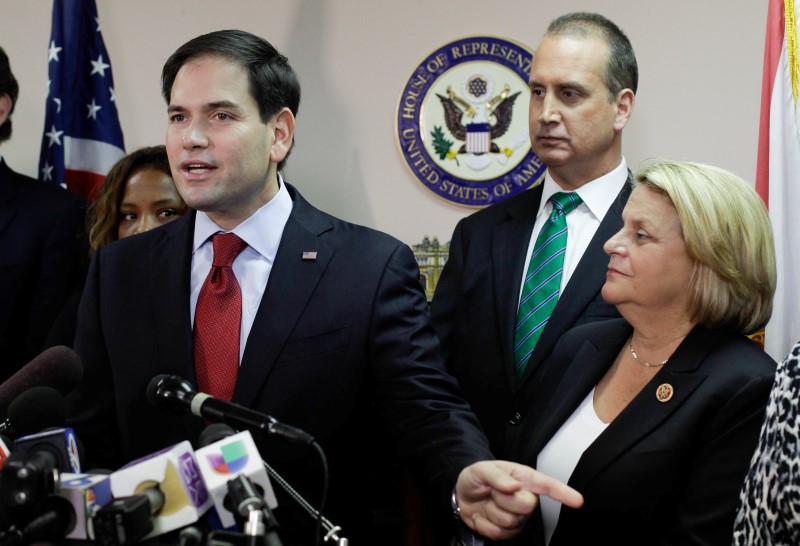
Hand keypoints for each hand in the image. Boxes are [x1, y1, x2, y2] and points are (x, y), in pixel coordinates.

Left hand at [455, 460, 582, 540]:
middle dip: (504, 499)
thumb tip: (514, 487)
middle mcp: (526, 498)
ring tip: (488, 501)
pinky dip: (484, 525)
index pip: (548, 486)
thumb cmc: (477, 477)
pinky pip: (499, 534)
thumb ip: (497, 476)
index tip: (578, 501)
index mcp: (524, 479)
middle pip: (527, 506)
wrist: (462, 493)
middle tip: (492, 492)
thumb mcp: (482, 469)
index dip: (564, 493)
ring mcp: (518, 517)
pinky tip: (482, 515)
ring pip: (511, 522)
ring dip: (492, 512)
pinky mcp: (508, 531)